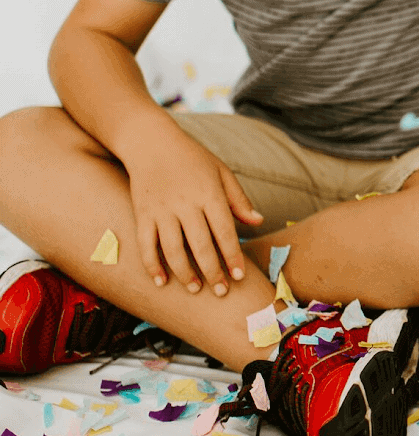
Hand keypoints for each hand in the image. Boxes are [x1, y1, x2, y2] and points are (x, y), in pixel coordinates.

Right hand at [122, 133, 262, 296]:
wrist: (151, 143)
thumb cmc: (193, 158)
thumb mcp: (222, 172)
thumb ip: (238, 199)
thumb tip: (258, 222)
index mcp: (209, 194)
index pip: (225, 231)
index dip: (233, 256)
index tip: (240, 276)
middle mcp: (185, 204)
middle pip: (201, 245)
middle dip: (213, 272)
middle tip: (222, 292)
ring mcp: (161, 210)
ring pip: (173, 249)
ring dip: (185, 273)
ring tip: (196, 290)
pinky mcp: (142, 214)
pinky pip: (146, 245)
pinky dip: (153, 266)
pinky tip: (162, 282)